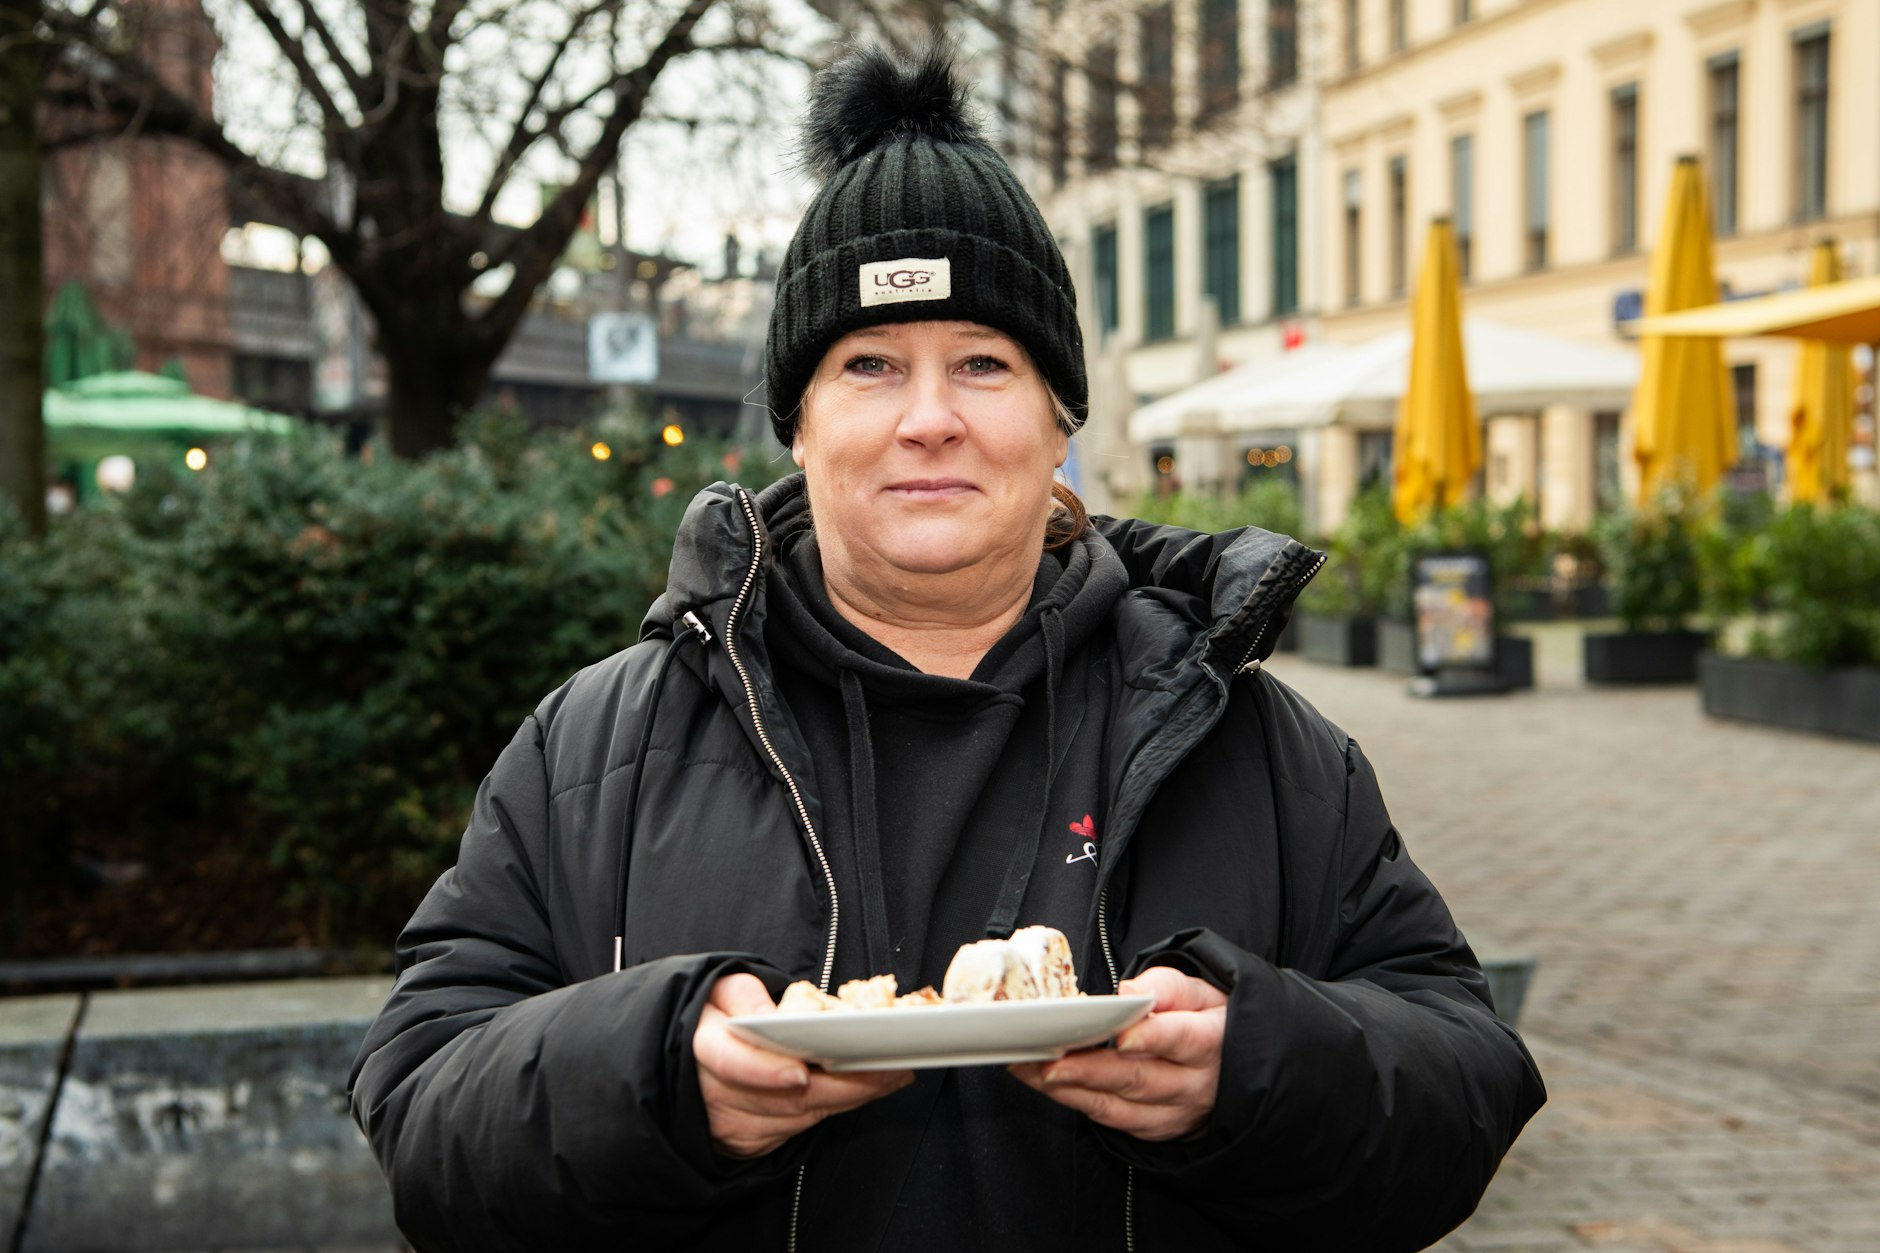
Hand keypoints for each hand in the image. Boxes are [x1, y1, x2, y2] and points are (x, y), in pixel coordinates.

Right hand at [694, 973, 912, 1158]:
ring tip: (891, 1074)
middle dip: (840, 1086)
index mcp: (703, 1046)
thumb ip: (743, 996)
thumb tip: (769, 1018)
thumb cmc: (712, 1017)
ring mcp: (731, 1124)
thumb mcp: (718, 990)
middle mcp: (713, 1094)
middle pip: (783, 1098)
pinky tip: (866, 1090)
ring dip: (849, 1098)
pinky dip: (835, 1110)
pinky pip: (800, 1130)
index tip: (800, 1073)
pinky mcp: (750, 1142)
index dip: (765, 1071)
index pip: (731, 1062)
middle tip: (887, 1068)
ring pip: (798, 1117)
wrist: (687, 1059)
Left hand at [1009, 966, 1226, 1141]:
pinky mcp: (1153, 1129)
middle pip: (1139, 1080)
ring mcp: (1174, 1113)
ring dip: (1070, 1090)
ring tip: (1031, 1070)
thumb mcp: (1199, 991)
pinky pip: (1110, 1120)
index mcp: (1211, 1042)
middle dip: (1090, 1071)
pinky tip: (1043, 1082)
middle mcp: (1195, 1085)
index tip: (1121, 1038)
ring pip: (1118, 1107)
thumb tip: (1128, 993)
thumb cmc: (1206, 1019)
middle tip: (1049, 1062)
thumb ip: (1166, 986)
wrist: (1231, 1065)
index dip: (1151, 1039)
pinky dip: (1074, 1101)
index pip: (1182, 1040)